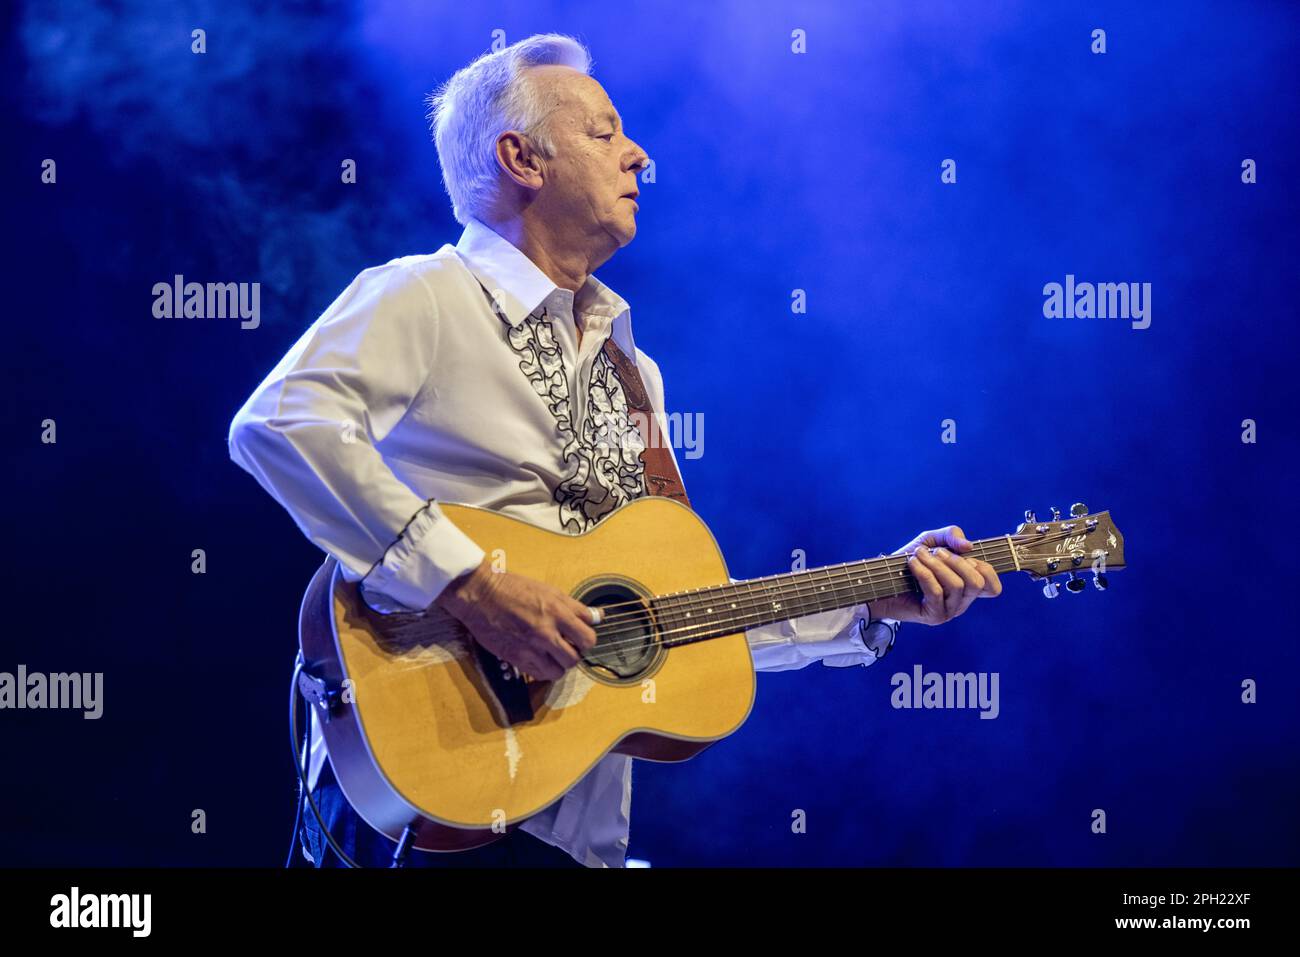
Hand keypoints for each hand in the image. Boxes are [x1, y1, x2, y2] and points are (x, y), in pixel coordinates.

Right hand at [433, 558, 600, 680]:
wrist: (481, 594)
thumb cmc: (513, 588)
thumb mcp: (549, 590)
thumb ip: (573, 607)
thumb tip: (597, 616)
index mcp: (557, 611)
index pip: (588, 637)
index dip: (585, 639)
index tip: (578, 637)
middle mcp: (547, 632)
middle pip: (576, 657)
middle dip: (574, 653)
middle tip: (565, 647)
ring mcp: (531, 647)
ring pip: (560, 671)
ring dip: (559, 665)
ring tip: (552, 656)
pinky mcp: (516, 658)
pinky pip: (540, 675)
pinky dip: (543, 671)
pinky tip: (539, 660)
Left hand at [868, 526, 1001, 625]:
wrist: (880, 580)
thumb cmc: (909, 561)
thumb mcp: (930, 540)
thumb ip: (951, 536)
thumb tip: (968, 546)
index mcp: (967, 588)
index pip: (992, 587)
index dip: (985, 568)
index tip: (965, 556)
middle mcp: (961, 602)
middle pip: (976, 583)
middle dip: (956, 561)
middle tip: (936, 552)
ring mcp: (948, 611)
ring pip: (957, 586)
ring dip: (936, 564)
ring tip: (918, 555)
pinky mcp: (932, 616)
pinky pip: (936, 591)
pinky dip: (924, 572)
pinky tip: (913, 563)